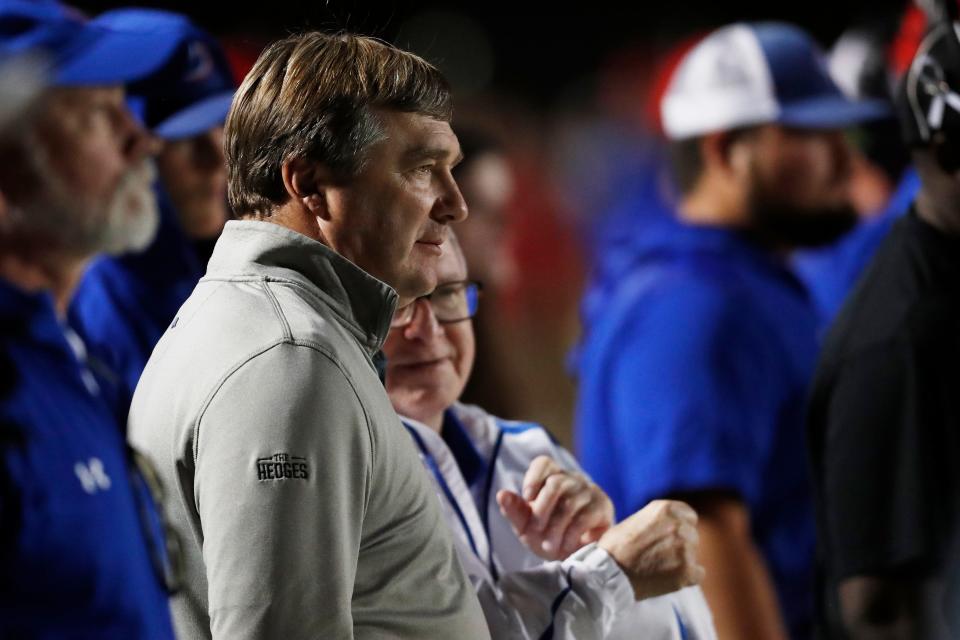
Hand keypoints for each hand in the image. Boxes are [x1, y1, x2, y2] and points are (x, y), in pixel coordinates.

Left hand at [496, 455, 613, 559]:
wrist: (576, 557)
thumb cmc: (547, 536)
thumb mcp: (526, 527)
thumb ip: (514, 510)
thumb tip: (501, 494)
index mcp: (551, 477)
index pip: (543, 463)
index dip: (534, 478)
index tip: (527, 498)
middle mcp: (571, 480)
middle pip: (556, 483)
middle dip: (542, 510)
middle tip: (534, 531)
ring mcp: (589, 491)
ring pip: (570, 503)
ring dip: (555, 528)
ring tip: (548, 546)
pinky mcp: (603, 507)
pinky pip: (586, 516)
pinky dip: (571, 534)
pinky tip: (565, 546)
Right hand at [598, 500, 704, 600]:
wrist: (608, 572)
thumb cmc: (616, 547)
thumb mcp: (635, 520)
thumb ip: (657, 521)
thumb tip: (667, 526)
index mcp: (666, 509)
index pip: (689, 516)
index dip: (680, 527)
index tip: (671, 537)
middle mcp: (679, 525)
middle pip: (692, 536)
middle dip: (680, 545)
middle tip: (661, 556)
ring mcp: (685, 548)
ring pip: (694, 555)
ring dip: (681, 561)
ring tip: (660, 568)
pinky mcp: (687, 571)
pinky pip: (698, 574)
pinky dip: (686, 578)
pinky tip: (669, 579)